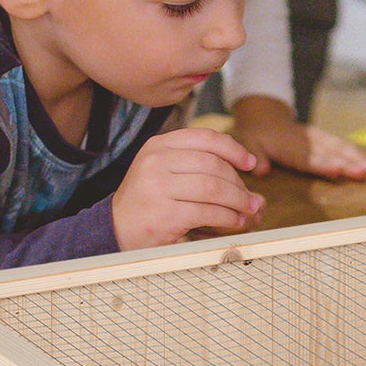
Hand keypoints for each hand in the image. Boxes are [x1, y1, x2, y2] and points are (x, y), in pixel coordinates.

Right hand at [111, 128, 263, 249]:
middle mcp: (156, 161)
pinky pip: (208, 212)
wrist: (116, 228)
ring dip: (237, 201)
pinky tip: (233, 221)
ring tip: (247, 210)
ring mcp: (159, 187)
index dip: (233, 149)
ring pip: (214, 188)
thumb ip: (198, 163)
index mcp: (158, 145)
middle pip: (213, 165)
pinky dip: (227, 218)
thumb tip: (248, 166)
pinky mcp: (166, 214)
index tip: (249, 162)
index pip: (205, 138)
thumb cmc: (147, 200)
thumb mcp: (165, 169)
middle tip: (250, 197)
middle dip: (238, 183)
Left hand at [230, 97, 365, 181]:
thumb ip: (255, 156)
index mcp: (288, 146)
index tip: (338, 170)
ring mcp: (316, 138)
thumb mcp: (248, 143)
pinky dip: (353, 152)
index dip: (323, 165)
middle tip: (365, 173)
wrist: (263, 114)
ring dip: (356, 158)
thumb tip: (261, 170)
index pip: (308, 158)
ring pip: (338, 148)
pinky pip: (339, 144)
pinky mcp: (321, 137)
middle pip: (330, 153)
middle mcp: (306, 141)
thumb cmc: (255, 134)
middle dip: (348, 163)